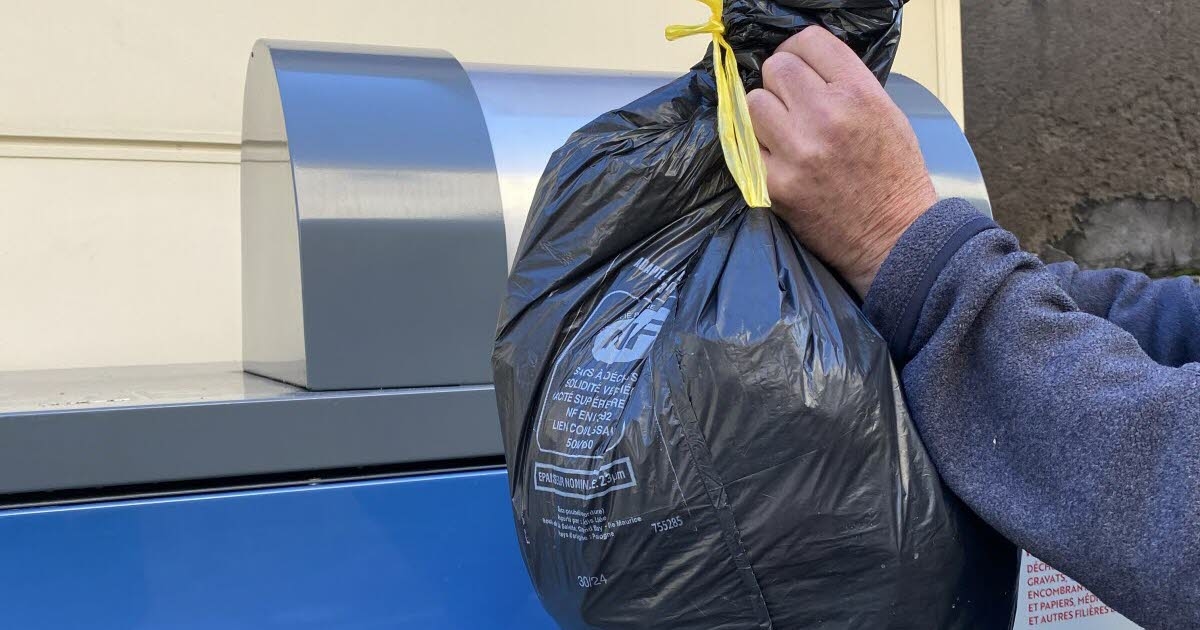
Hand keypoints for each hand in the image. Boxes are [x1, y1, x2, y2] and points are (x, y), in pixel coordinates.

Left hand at [747, 28, 937, 296]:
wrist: (895, 236)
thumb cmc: (894, 177)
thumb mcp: (886, 113)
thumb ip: (845, 83)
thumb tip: (804, 67)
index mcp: (858, 93)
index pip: (808, 42)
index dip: (799, 52)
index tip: (800, 67)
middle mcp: (826, 116)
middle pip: (777, 69)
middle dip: (781, 83)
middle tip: (792, 103)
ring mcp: (797, 150)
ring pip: (753, 104)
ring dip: (764, 114)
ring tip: (783, 132)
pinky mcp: (775, 183)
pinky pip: (747, 146)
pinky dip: (758, 150)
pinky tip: (778, 159)